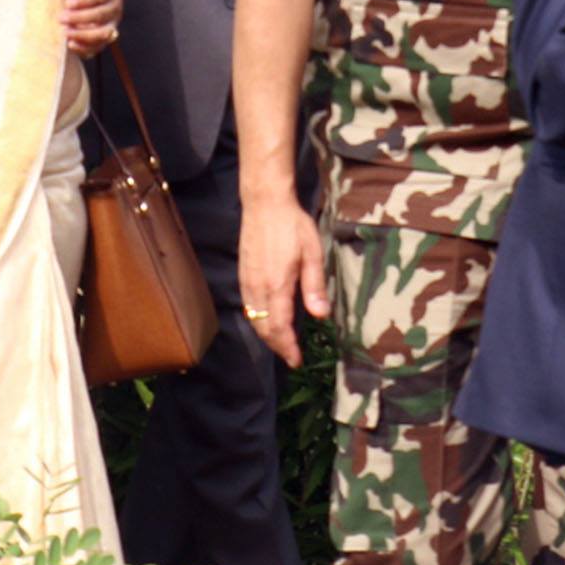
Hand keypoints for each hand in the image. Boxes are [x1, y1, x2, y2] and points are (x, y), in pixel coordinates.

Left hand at [63, 0, 121, 56]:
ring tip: (65, 32)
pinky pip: (97, 47)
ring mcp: (112, 24)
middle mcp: (115, 7)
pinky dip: (84, 48)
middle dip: (79, 18)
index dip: (84, 0)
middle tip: (61, 18)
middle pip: (101, 15)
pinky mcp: (104, 39)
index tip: (68, 3)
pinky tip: (71, 43)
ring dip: (82, 34)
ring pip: (102, 33)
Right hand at [237, 194, 328, 364]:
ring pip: (253, 319)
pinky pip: (248, 306)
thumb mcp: (312, 253)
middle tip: (291, 356)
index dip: (287, 348)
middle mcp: (258, 288)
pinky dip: (257, 321)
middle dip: (277, 346)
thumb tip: (320, 315)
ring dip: (266, 335)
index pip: (279, 327)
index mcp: (277, 286)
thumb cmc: (292, 225)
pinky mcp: (243, 274)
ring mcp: (247, 281)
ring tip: (282, 343)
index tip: (296, 361)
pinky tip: (268, 319)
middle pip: (263, 329)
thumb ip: (314, 286)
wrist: (264, 203)